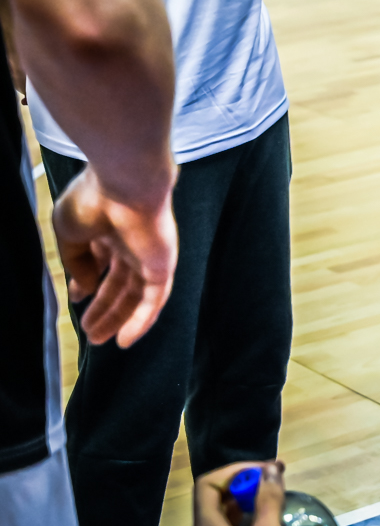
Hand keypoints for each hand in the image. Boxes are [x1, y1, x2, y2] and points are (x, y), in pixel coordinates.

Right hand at [52, 165, 176, 347]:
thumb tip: (86, 287)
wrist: (126, 185)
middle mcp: (132, 243)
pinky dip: (142, 320)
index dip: (88, 282)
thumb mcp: (69, 233)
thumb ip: (75, 262)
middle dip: (104, 308)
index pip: (101, 261)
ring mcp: (150, 255)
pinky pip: (155, 299)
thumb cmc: (93, 200)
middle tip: (90, 332)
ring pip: (135, 295)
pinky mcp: (163, 265)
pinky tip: (127, 340)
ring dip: (118, 318)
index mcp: (109, 229)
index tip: (77, 299)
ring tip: (99, 340)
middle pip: (120, 283)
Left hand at [189, 462, 294, 525]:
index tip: (264, 471)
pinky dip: (244, 520)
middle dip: (244, 484)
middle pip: (213, 500)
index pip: (206, 485)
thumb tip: (271, 468)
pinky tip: (265, 523)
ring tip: (273, 498)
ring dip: (245, 501)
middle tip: (274, 480)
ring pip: (221, 517)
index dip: (234, 471)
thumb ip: (268, 502)